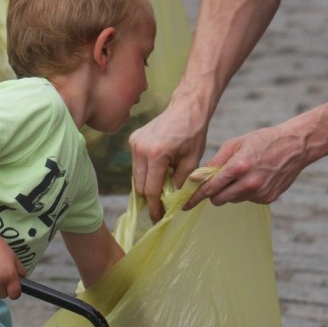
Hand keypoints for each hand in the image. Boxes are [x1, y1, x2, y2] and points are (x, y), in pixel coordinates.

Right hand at [129, 102, 207, 221]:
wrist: (187, 108)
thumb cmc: (194, 134)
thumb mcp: (192, 162)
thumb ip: (180, 183)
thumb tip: (170, 201)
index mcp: (156, 155)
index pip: (151, 189)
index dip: (154, 207)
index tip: (158, 218)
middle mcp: (140, 149)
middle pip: (139, 185)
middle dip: (149, 199)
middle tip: (159, 209)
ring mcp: (134, 143)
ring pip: (136, 175)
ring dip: (147, 185)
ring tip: (160, 191)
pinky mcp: (133, 139)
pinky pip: (136, 164)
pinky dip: (145, 172)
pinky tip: (157, 174)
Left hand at [184, 124, 306, 209]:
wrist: (295, 146)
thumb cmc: (262, 141)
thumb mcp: (235, 144)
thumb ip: (215, 161)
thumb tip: (197, 177)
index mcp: (238, 167)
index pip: (210, 188)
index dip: (196, 196)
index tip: (185, 203)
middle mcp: (249, 183)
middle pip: (219, 199)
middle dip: (212, 194)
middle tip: (214, 184)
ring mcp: (260, 193)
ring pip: (233, 200)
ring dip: (230, 191)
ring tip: (241, 174)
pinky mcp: (268, 198)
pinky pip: (247, 200)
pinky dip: (245, 192)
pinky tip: (254, 178)